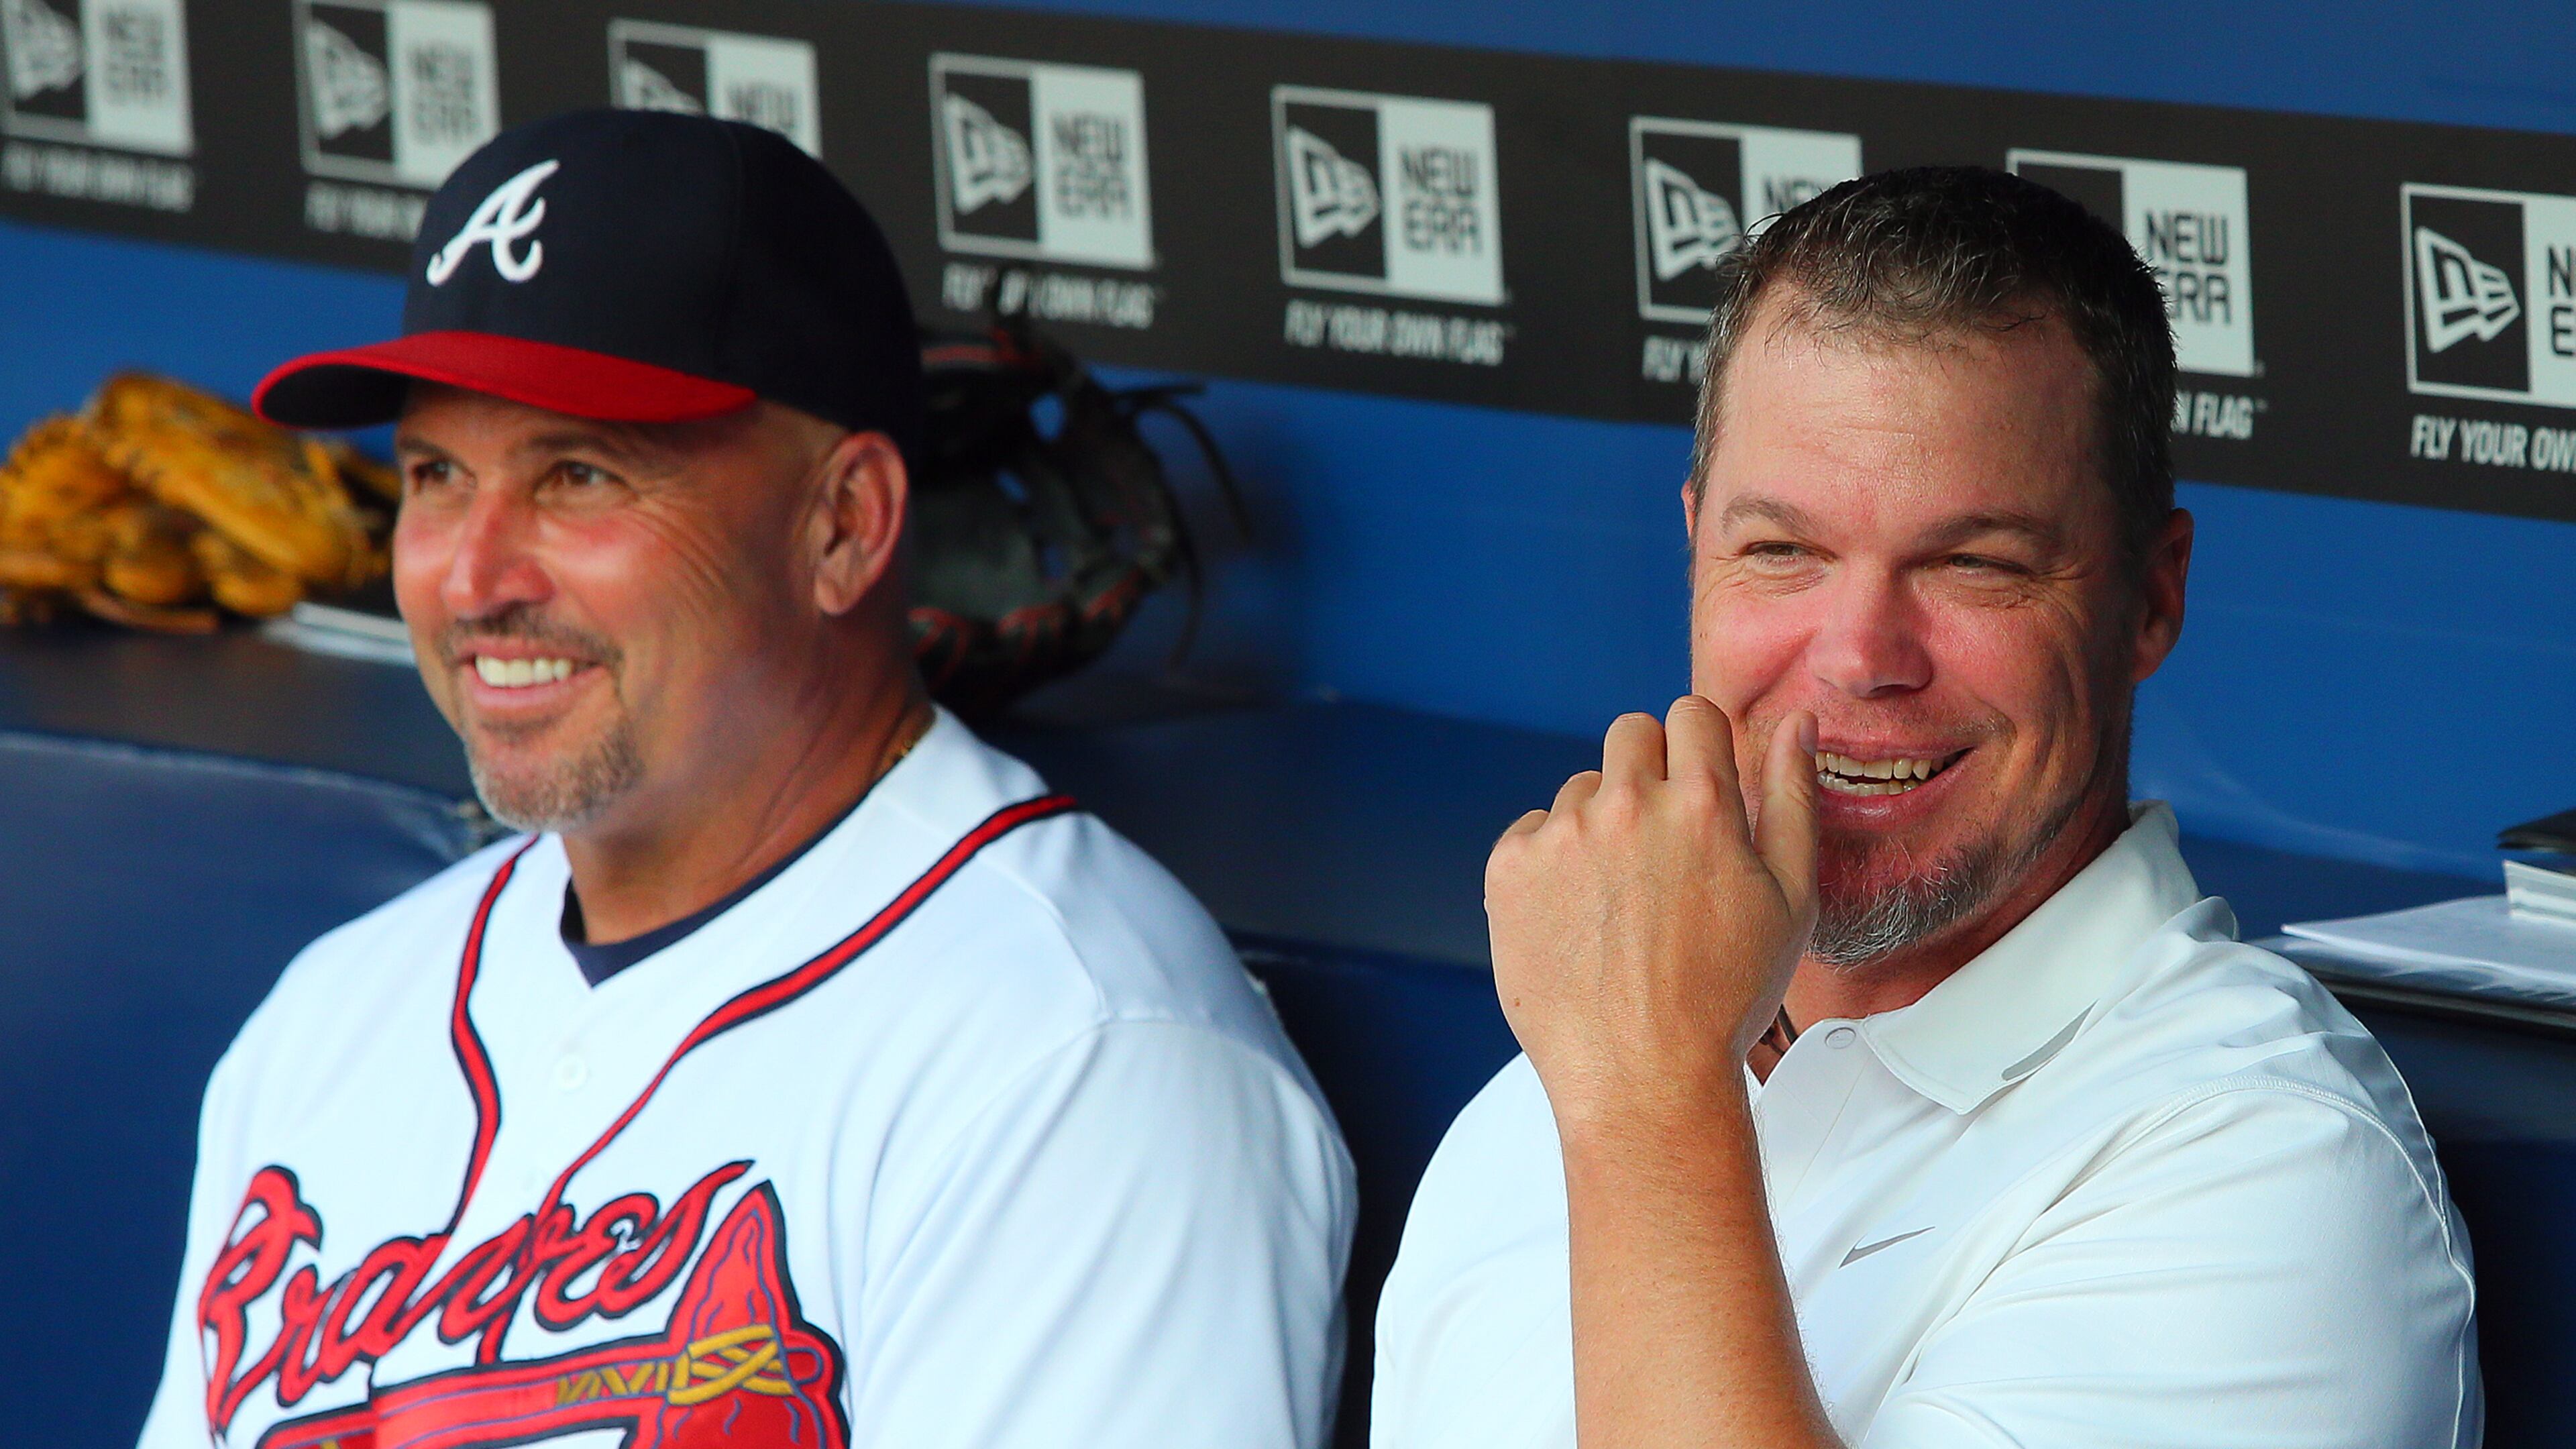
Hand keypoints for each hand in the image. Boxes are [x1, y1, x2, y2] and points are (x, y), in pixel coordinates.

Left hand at [1486, 698, 1817, 1134]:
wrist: (1642, 1077)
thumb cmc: (1724, 996)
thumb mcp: (1790, 898)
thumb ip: (1793, 797)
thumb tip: (1797, 723)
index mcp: (1702, 803)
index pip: (1689, 715)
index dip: (1695, 749)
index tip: (1693, 790)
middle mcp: (1627, 804)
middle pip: (1630, 735)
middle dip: (1646, 773)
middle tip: (1657, 850)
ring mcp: (1562, 835)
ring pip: (1579, 790)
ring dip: (1598, 825)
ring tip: (1618, 905)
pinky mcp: (1510, 868)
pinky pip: (1530, 832)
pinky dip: (1549, 864)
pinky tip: (1576, 920)